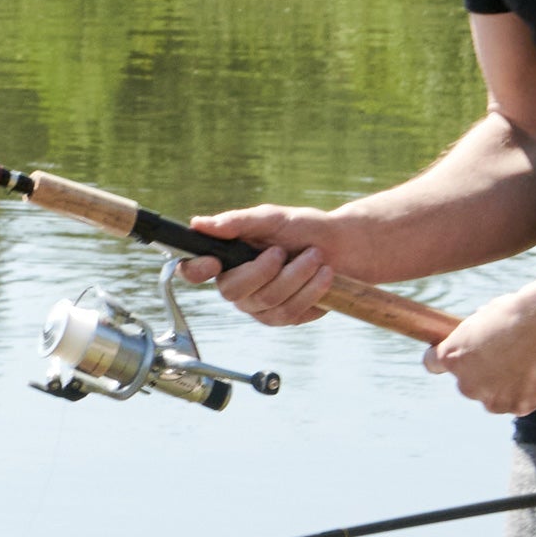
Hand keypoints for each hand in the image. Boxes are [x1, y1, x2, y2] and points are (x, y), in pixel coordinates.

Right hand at [181, 204, 360, 327]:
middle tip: (285, 251)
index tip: (213, 262)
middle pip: (233, 291)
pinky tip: (324, 275)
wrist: (342, 247)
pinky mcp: (284, 318)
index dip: (195, 270)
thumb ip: (237, 222)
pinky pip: (290, 312)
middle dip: (266, 270)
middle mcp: (237, 286)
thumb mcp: (271, 218)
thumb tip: (199, 223)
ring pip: (268, 301)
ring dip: (297, 276)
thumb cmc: (303, 228)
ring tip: (316, 256)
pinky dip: (311, 290)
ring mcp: (259, 306)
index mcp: (226, 259)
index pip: (193, 271)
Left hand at [424, 286, 535, 415]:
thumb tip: (484, 339)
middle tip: (506, 356)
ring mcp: (492, 400)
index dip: (441, 359)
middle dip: (484, 374)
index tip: (454, 356)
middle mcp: (466, 384)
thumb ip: (478, 336)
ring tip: (528, 363)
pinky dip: (528, 391)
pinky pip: (521, 401)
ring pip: (495, 396)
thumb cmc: (515, 314)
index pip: (432, 363)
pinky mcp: (518, 408)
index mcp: (451, 357)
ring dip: (507, 385)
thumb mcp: (486, 317)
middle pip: (469, 384)